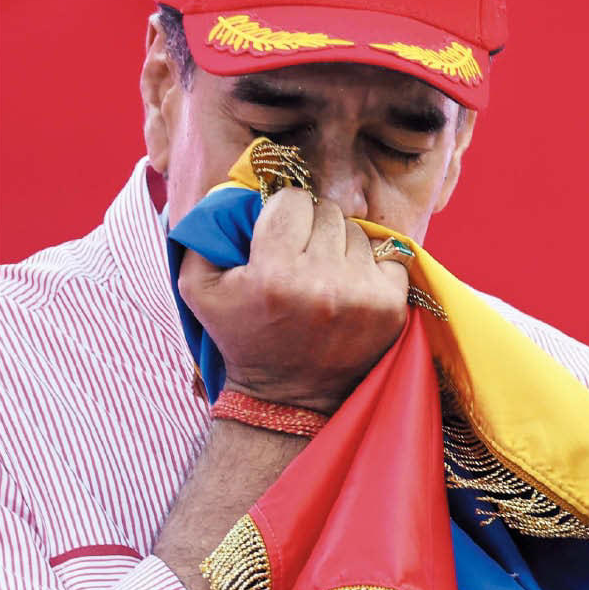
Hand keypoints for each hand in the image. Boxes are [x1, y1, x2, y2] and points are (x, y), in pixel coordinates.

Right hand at [177, 189, 409, 412]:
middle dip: (312, 227)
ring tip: (323, 276)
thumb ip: (203, 232)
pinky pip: (389, 254)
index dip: (282, 214)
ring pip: (357, 231)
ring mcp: (361, 295)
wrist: (287, 400)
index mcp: (274, 274)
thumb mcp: (198, 289)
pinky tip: (350, 287)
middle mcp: (322, 282)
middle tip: (301, 257)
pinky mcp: (391, 307)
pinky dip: (370, 265)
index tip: (278, 235)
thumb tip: (232, 190)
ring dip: (340, 245)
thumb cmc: (241, 338)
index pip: (292, 200)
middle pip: (327, 211)